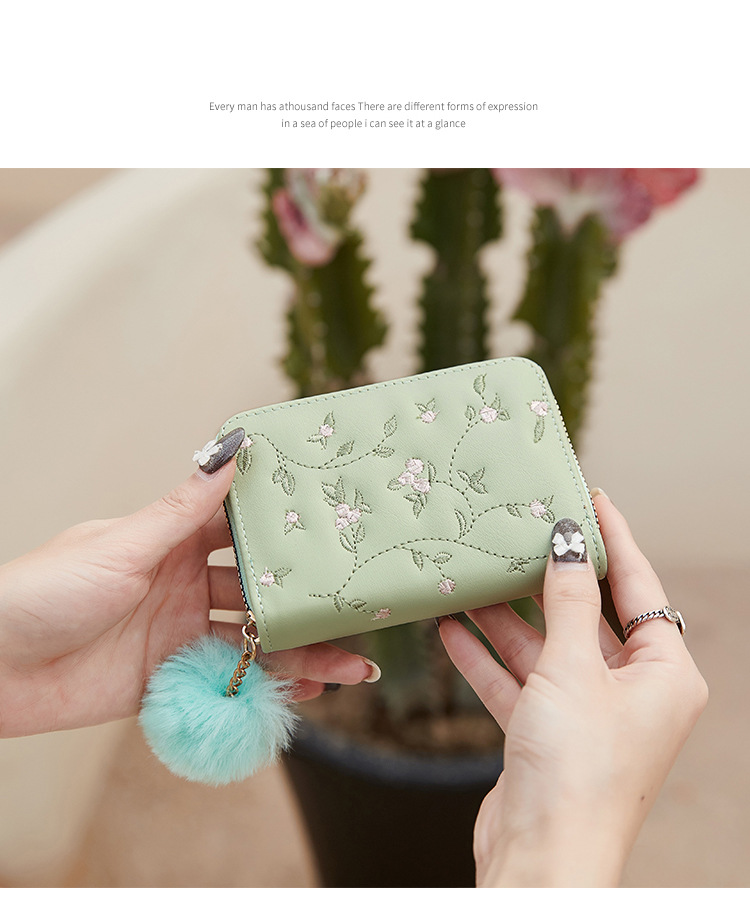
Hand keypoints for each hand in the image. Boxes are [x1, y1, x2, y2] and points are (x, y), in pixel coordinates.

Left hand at [0, 452, 376, 738]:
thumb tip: (232, 451)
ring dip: (302, 652)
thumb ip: (183, 509)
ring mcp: (179, 633)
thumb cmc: (44, 591)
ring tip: (354, 665)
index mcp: (172, 541)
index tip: (337, 526)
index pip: (243, 530)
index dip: (288, 530)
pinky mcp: (170, 679)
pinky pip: (229, 682)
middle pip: (260, 592)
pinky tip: (306, 692)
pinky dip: (267, 688)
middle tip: (360, 609)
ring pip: (255, 641)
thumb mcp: (122, 546)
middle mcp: (184, 584)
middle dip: (308, 601)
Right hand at [438, 492, 707, 886]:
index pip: (639, 588)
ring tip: (474, 575)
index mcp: (663, 676)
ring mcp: (586, 714)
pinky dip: (488, 658)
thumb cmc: (577, 767)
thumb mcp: (573, 668)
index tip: (591, 497)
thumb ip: (569, 599)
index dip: (613, 539)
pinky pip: (518, 682)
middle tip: (523, 530)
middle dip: (549, 578)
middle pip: (588, 616)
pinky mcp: (546, 734)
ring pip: (546, 648)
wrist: (542, 859)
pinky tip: (452, 627)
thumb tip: (568, 540)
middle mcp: (630, 693)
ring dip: (507, 618)